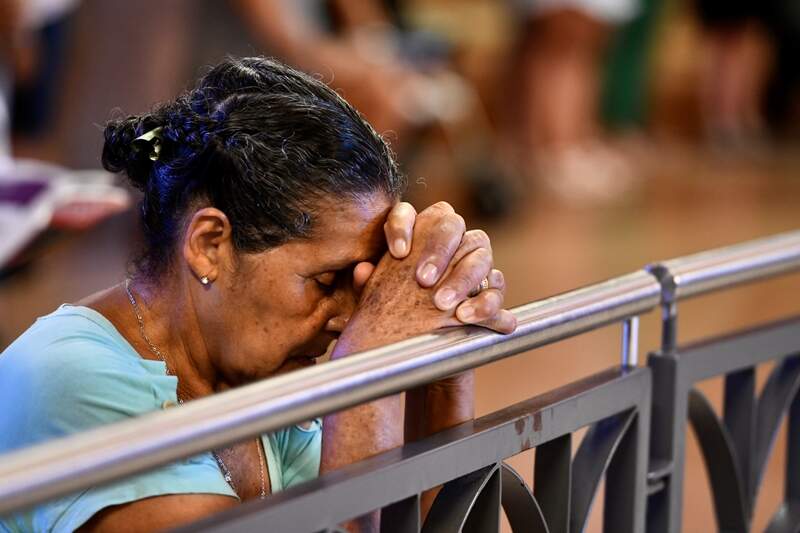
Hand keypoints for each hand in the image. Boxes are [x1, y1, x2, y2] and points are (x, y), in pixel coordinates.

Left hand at [356, 201, 515, 333]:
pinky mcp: (492, 288)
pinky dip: (484, 302)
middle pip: (451, 224)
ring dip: (461, 278)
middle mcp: (449, 238)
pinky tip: (465, 316)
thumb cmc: (392, 308)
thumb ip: (367, 284)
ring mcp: (475, 259)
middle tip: (423, 280)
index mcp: (415, 232)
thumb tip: (362, 270)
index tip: (397, 254)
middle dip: (438, 250)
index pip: (407, 214)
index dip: (401, 227)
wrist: (413, 336)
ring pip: (479, 252)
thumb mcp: (375, 299)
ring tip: (441, 304)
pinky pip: (496, 288)